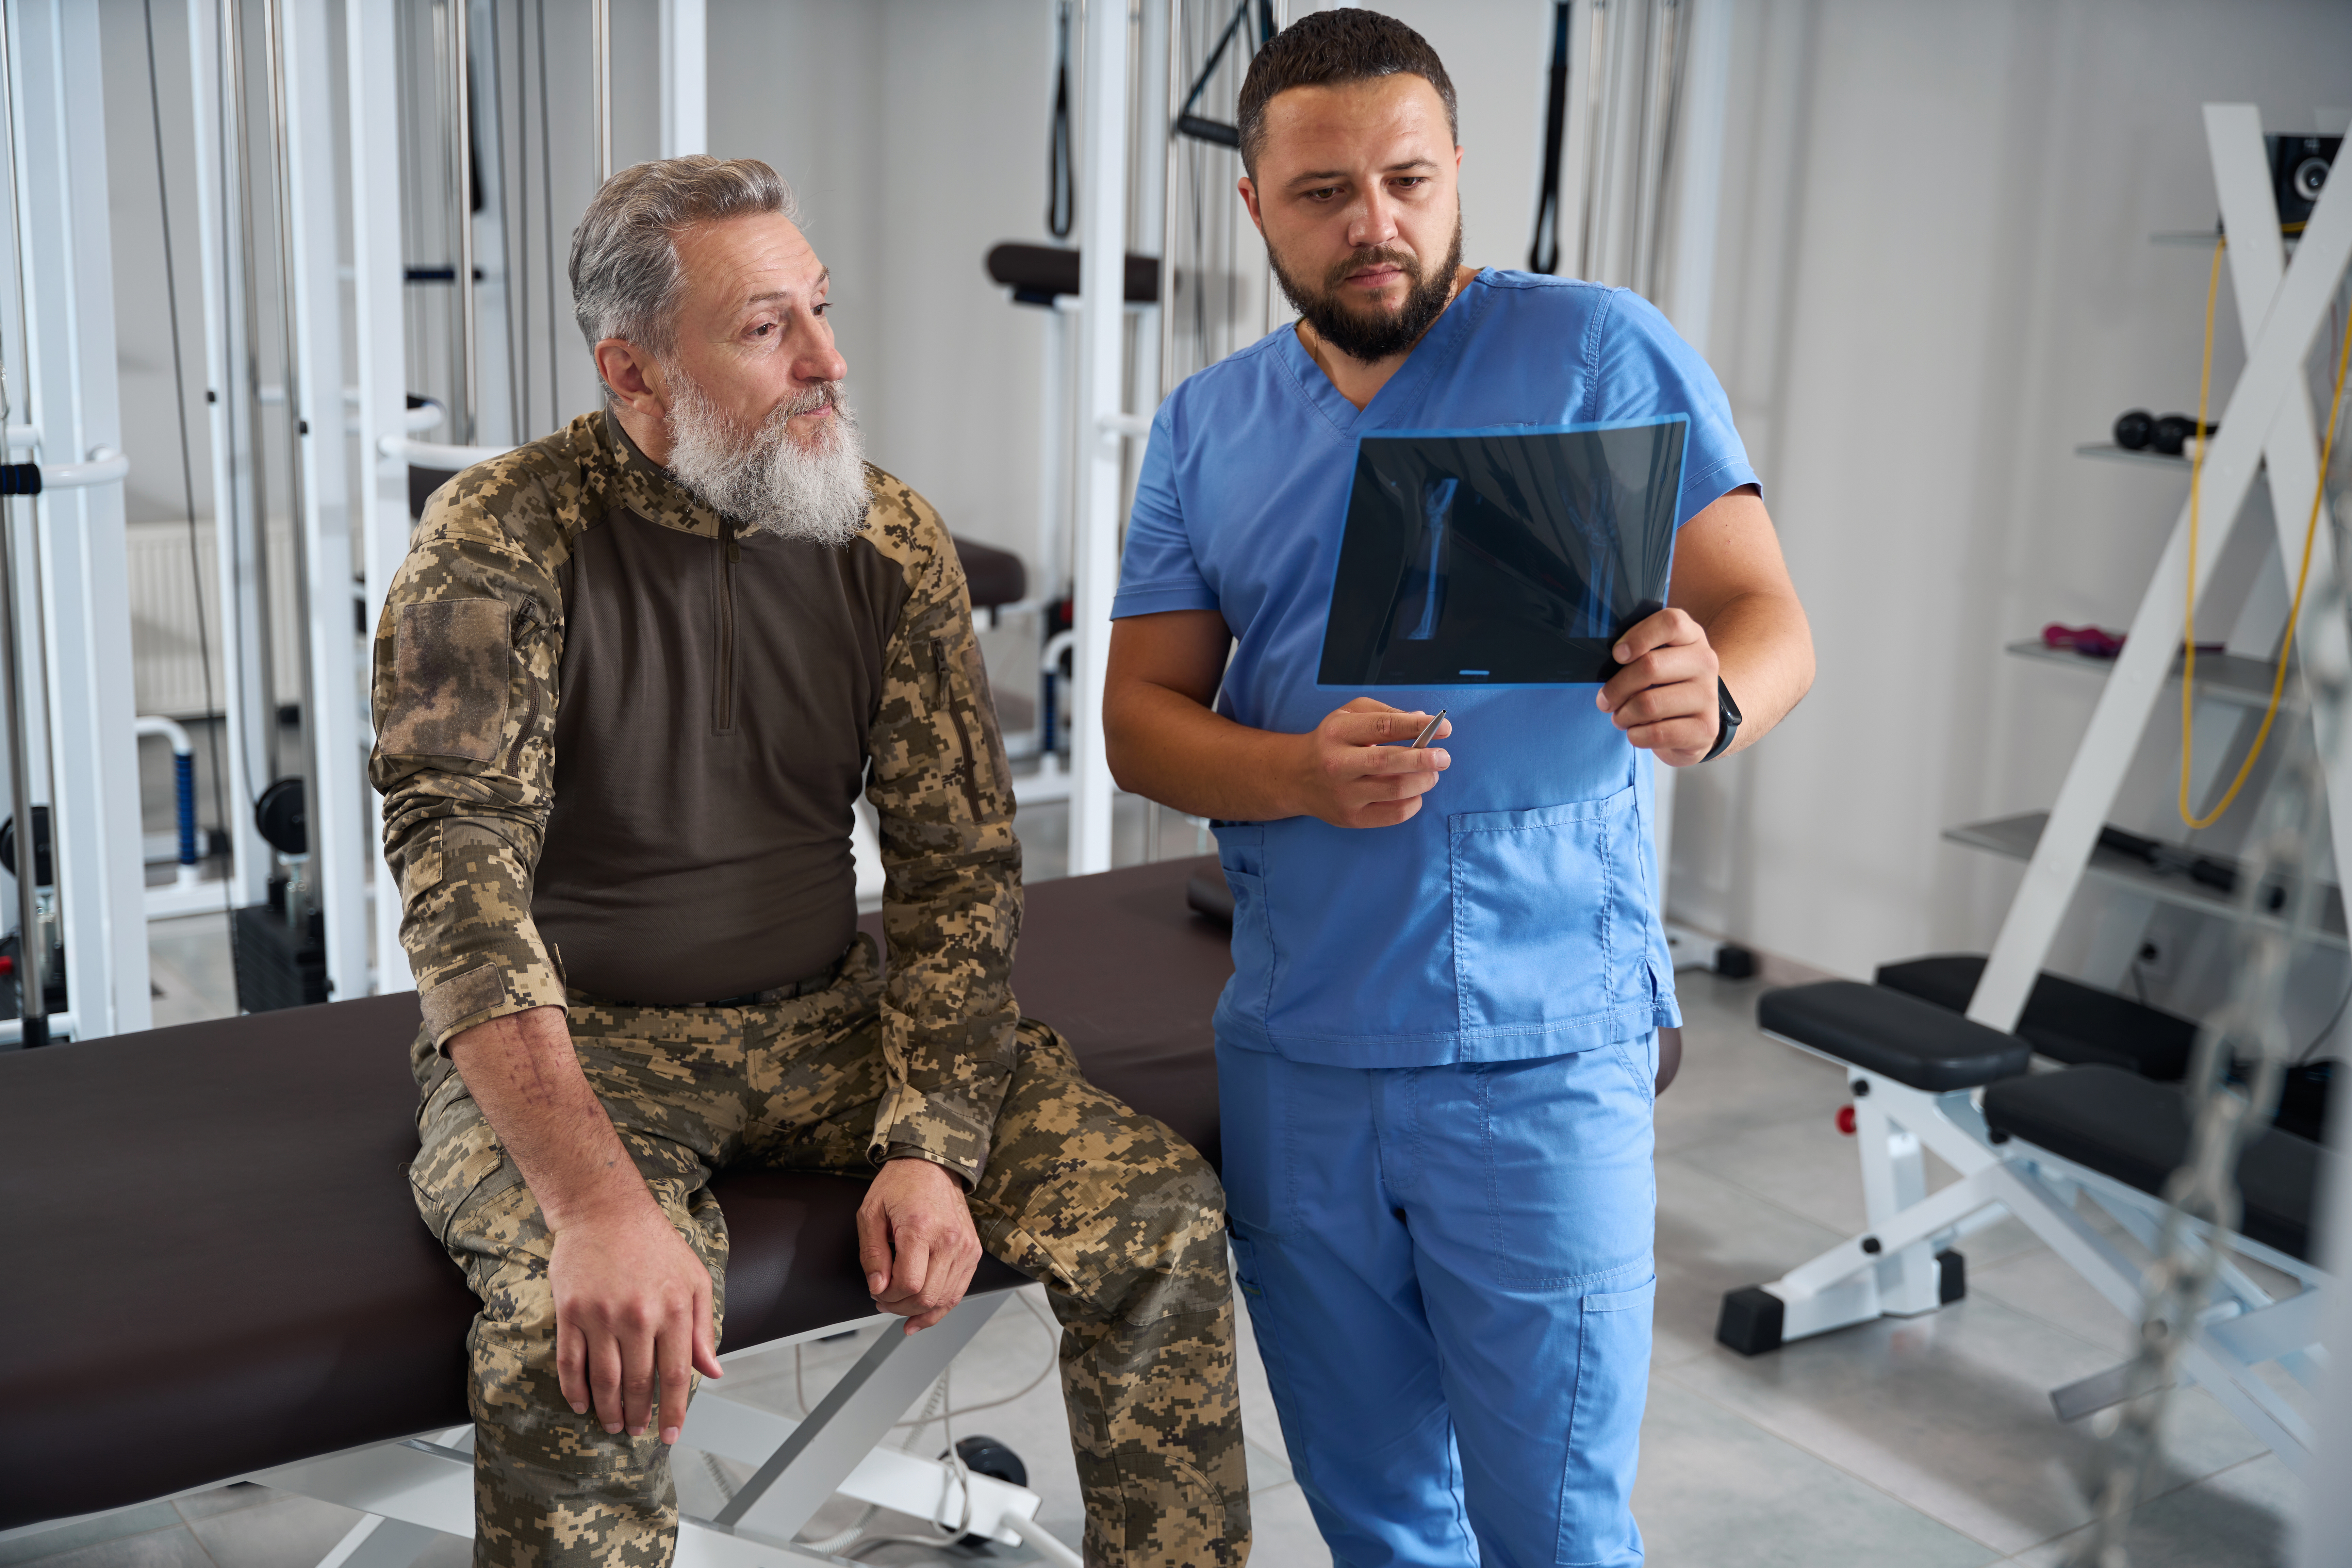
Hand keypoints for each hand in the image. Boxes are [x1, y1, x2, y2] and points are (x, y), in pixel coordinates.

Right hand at [550, 1202, 723, 1444]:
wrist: (605, 1211)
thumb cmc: (656, 1245)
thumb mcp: (695, 1280)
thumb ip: (703, 1329)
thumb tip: (713, 1371)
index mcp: (673, 1309)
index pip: (676, 1375)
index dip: (674, 1410)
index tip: (671, 1434)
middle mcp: (638, 1316)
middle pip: (638, 1383)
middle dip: (639, 1415)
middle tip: (637, 1431)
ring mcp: (600, 1315)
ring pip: (604, 1379)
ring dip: (608, 1410)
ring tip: (612, 1425)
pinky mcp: (570, 1312)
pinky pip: (571, 1362)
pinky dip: (575, 1390)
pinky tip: (582, 1405)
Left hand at [858, 1156, 983, 1333]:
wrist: (932, 1164)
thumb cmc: (899, 1184)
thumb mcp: (870, 1213)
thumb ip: (872, 1254)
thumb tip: (878, 1288)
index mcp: (921, 1228)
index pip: (909, 1284)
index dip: (888, 1297)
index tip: (877, 1291)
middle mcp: (949, 1239)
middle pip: (928, 1296)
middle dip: (900, 1307)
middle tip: (883, 1301)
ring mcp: (965, 1247)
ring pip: (945, 1299)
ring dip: (919, 1311)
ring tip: (900, 1306)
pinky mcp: (973, 1251)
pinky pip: (958, 1290)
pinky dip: (940, 1308)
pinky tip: (923, 1315)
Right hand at [1289, 697, 1452, 827]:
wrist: (1296, 777)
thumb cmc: (1331, 741)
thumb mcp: (1349, 715)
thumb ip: (1386, 713)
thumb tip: (1422, 718)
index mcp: (1338, 732)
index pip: (1384, 726)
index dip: (1418, 726)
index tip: (1444, 727)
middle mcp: (1337, 763)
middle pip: (1389, 761)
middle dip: (1424, 758)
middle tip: (1444, 757)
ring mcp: (1344, 794)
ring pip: (1396, 790)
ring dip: (1423, 781)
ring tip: (1430, 774)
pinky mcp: (1351, 818)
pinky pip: (1393, 814)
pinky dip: (1413, 803)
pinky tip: (1414, 793)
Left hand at [1596, 608, 1721, 766]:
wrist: (1693, 724)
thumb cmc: (1664, 686)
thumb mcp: (1655, 660)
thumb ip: (1636, 653)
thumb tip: (1606, 664)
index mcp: (1692, 637)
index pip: (1670, 623)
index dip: (1638, 637)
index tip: (1616, 655)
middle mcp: (1705, 662)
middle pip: (1650, 666)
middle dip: (1616, 688)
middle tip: (1605, 701)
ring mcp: (1708, 696)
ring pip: (1649, 704)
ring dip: (1623, 715)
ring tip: (1621, 718)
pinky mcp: (1706, 728)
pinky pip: (1658, 733)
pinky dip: (1636, 736)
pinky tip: (1636, 733)